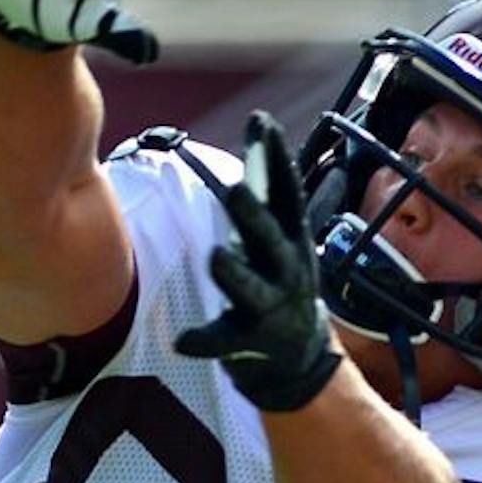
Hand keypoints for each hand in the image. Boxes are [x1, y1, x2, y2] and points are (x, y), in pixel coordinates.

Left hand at [175, 112, 343, 411]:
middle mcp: (287, 272)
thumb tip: (258, 136)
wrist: (299, 360)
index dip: (276, 158)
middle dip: (255, 216)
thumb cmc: (281, 287)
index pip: (287, 194)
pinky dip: (203, 341)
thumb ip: (265, 200)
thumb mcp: (281, 244)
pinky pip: (223, 342)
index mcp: (292, 242)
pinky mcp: (251, 344)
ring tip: (217, 257)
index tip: (262, 122)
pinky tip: (182, 341)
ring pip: (252, 290)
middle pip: (270, 240)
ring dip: (235, 273)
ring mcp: (272, 310)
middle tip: (235, 190)